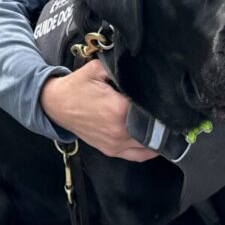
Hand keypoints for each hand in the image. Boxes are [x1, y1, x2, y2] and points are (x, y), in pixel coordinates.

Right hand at [39, 60, 155, 160]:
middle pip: (155, 130)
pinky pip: (138, 156)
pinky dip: (149, 149)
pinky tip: (155, 138)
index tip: (166, 97)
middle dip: (162, 120)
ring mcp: (115, 144)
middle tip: (169, 110)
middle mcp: (119, 131)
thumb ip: (122, 70)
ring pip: (150, 145)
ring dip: (158, 135)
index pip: (152, 110)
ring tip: (163, 123)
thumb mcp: (99, 68)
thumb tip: (143, 72)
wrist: (55, 104)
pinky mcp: (111, 151)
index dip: (162, 104)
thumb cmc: (77, 86)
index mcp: (118, 110)